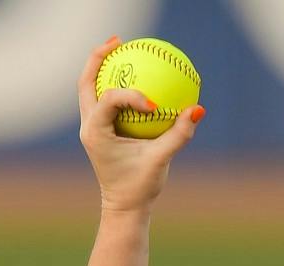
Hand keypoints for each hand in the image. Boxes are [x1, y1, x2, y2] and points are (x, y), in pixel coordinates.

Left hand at [79, 36, 202, 215]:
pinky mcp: (100, 129)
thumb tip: (197, 109)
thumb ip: (178, 135)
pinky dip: (117, 84)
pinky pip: (105, 99)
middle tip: (118, 41)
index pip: (110, 100)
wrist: (124, 207)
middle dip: (98, 58)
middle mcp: (89, 125)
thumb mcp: (160, 162)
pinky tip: (137, 74)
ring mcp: (92, 126)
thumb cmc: (139, 186)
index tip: (154, 106)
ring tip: (121, 46)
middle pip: (86, 82)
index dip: (132, 95)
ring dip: (102, 66)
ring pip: (91, 88)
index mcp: (96, 132)